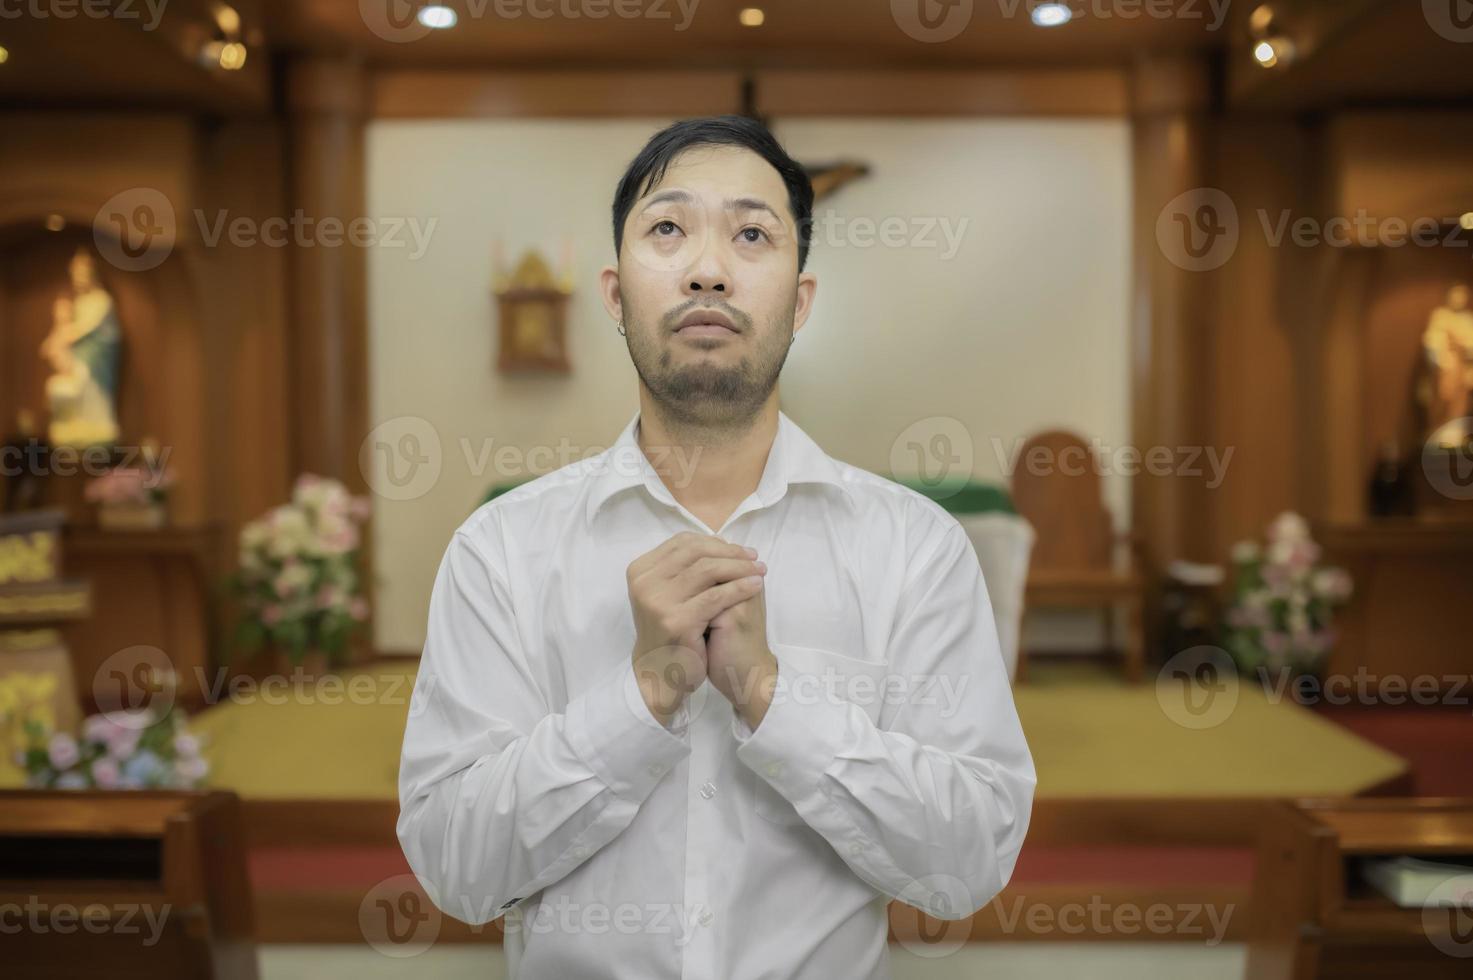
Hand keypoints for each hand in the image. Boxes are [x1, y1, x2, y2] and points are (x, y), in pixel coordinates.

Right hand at [626, 532, 765, 724]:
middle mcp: (644, 583)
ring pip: (707, 570)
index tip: (739, 549)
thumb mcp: (671, 591)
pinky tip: (756, 586)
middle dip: (730, 552)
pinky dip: (740, 587)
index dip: (714, 542)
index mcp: (640, 570)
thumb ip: (687, 566)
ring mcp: (657, 602)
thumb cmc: (672, 629)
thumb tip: (719, 539)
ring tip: (759, 569)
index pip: (682, 542)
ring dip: (739, 567)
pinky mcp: (676, 621)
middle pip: (695, 552)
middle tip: (754, 556)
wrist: (662, 671)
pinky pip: (716, 596)